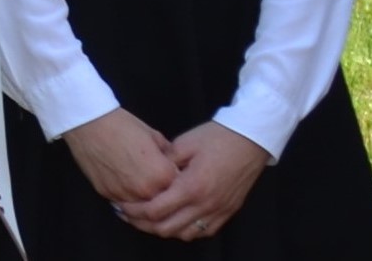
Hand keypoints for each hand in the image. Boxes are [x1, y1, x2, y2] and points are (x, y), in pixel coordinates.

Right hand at [60, 108, 178, 205]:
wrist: (90, 123)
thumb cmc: (123, 125)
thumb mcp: (154, 136)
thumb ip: (168, 155)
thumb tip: (174, 165)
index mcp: (162, 175)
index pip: (180, 190)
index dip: (179, 183)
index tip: (174, 177)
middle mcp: (145, 190)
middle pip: (162, 203)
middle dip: (163, 195)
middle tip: (158, 183)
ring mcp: (125, 195)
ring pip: (142, 209)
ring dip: (145, 201)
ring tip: (142, 186)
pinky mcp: (107, 195)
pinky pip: (123, 204)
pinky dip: (127, 199)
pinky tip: (126, 186)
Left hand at [115, 121, 266, 240]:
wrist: (251, 140)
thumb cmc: (217, 137)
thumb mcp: (184, 143)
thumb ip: (163, 160)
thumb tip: (147, 170)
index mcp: (191, 187)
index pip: (155, 210)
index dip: (134, 211)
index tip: (121, 205)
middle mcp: (205, 204)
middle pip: (167, 228)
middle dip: (143, 224)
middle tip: (128, 215)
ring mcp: (218, 211)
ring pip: (185, 234)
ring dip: (163, 230)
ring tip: (148, 219)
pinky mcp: (228, 212)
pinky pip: (204, 232)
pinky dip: (186, 231)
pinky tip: (175, 221)